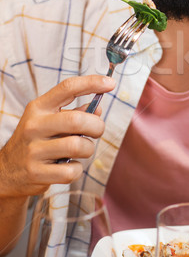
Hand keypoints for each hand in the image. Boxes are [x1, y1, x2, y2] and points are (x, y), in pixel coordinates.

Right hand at [0, 75, 114, 197]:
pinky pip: (71, 171)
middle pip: (77, 120)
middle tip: (97, 132)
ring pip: (78, 146)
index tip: (110, 83)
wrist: (7, 171)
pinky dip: (77, 170)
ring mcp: (33, 150)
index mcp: (38, 108)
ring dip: (88, 149)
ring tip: (81, 151)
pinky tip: (69, 166)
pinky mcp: (36, 172)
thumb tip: (98, 110)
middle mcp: (34, 126)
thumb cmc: (36, 141)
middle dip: (96, 127)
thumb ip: (74, 113)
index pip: (67, 88)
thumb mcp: (49, 121)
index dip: (91, 83)